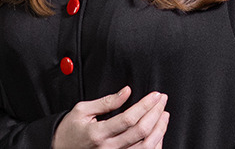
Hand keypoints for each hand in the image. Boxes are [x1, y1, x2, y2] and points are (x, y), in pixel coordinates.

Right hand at [52, 86, 168, 148]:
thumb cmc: (70, 130)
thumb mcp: (83, 110)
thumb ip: (107, 101)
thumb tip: (126, 92)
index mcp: (98, 133)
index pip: (129, 118)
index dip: (145, 105)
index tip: (155, 95)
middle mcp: (108, 148)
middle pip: (140, 132)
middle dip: (155, 113)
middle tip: (162, 100)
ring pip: (145, 147)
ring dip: (159, 130)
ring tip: (164, 115)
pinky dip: (154, 144)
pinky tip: (158, 133)